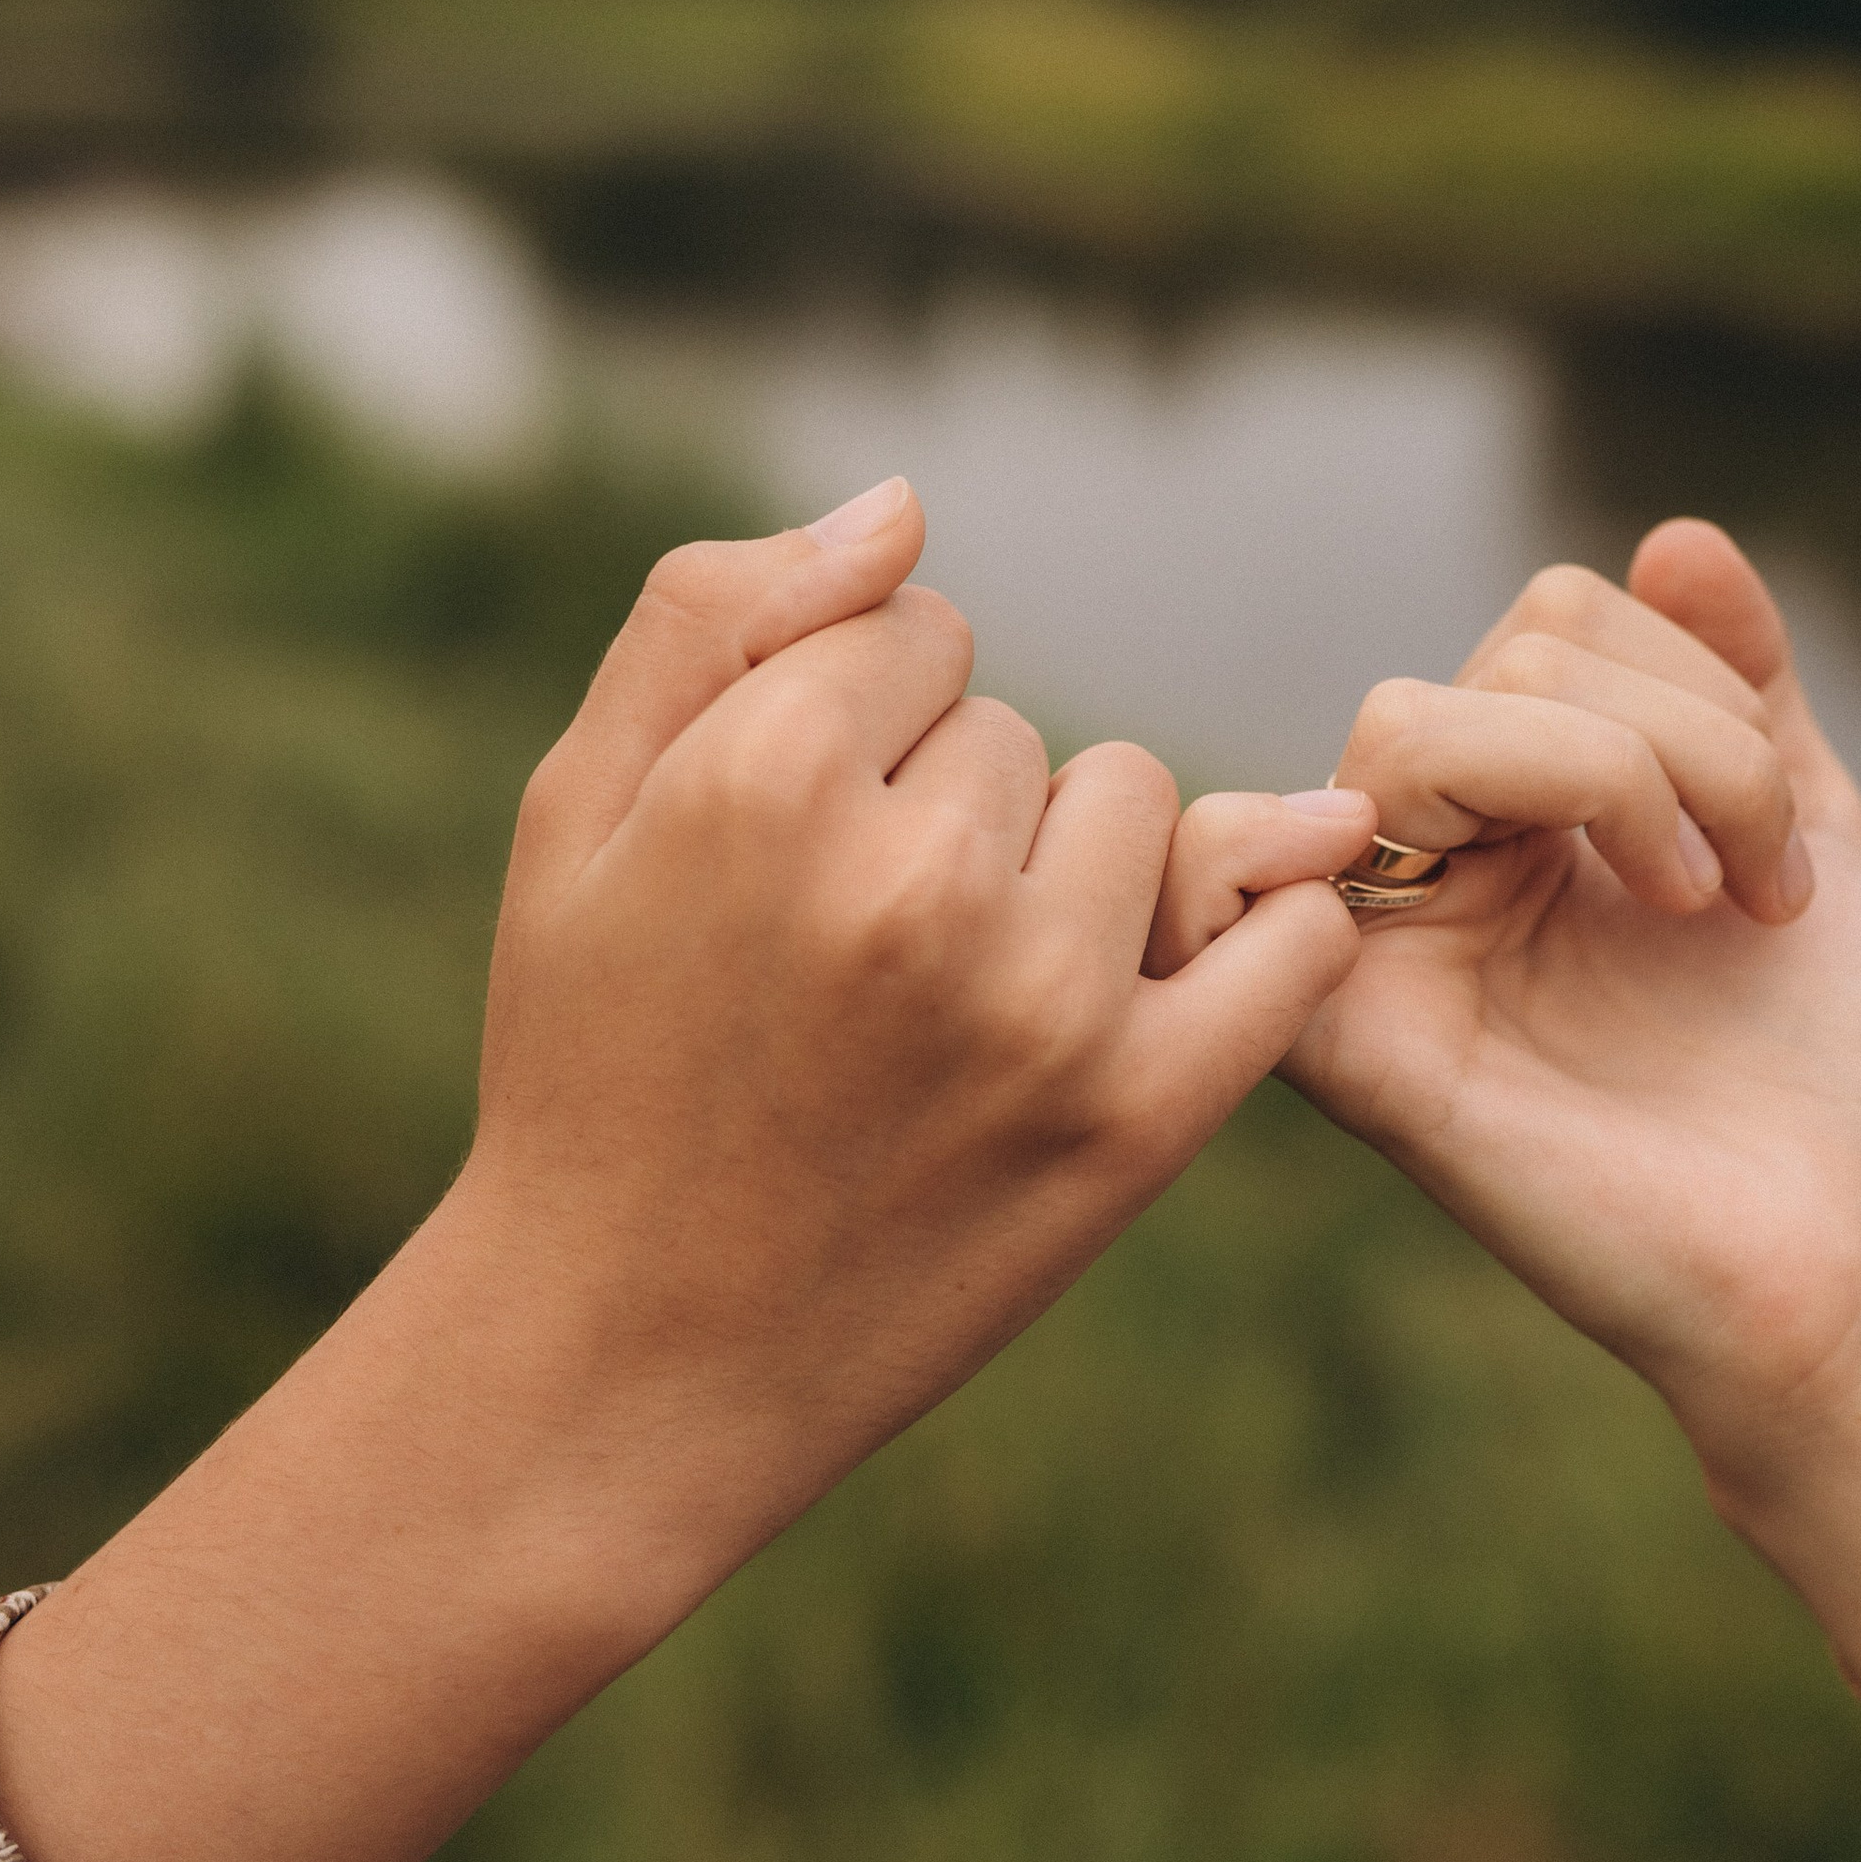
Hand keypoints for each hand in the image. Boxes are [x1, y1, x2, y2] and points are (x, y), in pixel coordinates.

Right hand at [457, 485, 1370, 1627]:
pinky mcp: (1135, 1123)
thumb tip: (906, 506)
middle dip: (945, 804)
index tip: (799, 830)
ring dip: (1067, 870)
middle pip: (1014, 728)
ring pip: (1134, 810)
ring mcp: (1041, 1006)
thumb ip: (713, 618)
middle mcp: (917, 881)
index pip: (915, 625)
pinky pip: (1287, 945)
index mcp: (766, 780)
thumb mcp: (573, 817)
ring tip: (954, 992)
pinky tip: (1190, 967)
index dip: (856, 716)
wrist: (626, 1355)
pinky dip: (1268, 931)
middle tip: (853, 947)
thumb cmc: (592, 1065)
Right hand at [1282, 523, 1860, 1501]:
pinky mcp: (1347, 1042)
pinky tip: (1502, 892)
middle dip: (1678, 738)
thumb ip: (1745, 688)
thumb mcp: (1809, 834)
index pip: (1548, 622)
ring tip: (1701, 900)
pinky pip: (1226, 879)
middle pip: (1493, 662)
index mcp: (1532, 814)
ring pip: (1407, 729)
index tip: (1787, 843)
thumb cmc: (1829, 1078)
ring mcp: (1384, 948)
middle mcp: (1441, 868)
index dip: (1689, 680)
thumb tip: (1672, 533)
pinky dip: (1298, 839)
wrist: (1850, 1255)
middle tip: (1756, 886)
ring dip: (1608, 771)